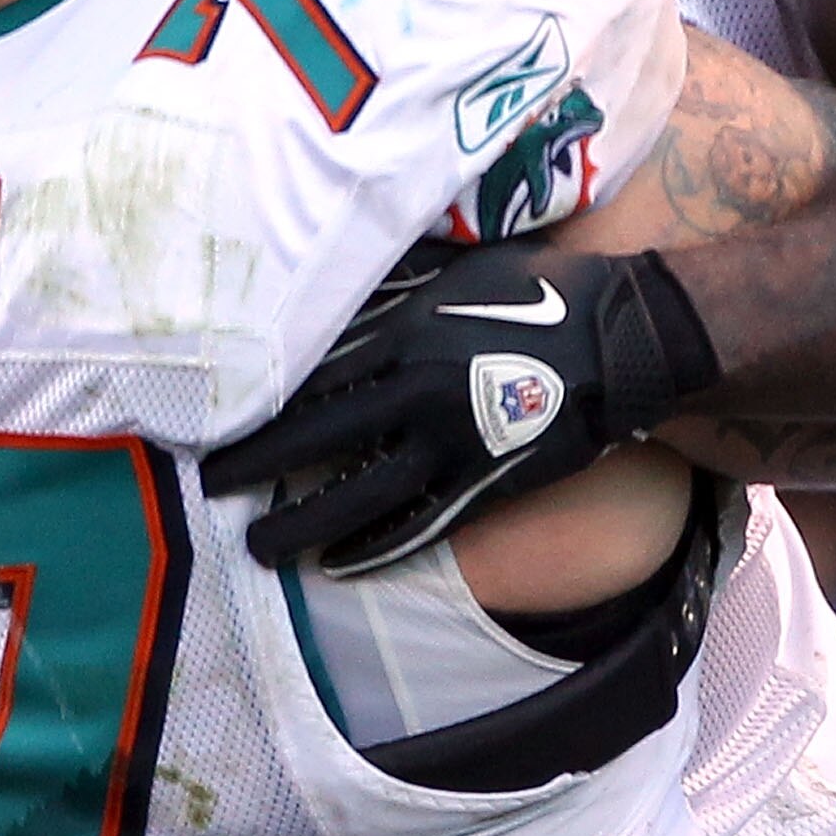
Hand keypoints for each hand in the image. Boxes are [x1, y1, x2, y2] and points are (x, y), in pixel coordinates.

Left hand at [198, 240, 709, 573]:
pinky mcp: (484, 483)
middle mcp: (415, 392)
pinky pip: (419, 524)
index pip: (310, 377)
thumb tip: (340, 289)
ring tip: (260, 548)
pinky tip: (337, 565)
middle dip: (255, 466)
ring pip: (359, 496)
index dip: (259, 404)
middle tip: (209, 489)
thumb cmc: (544, 290)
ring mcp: (450, 444)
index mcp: (404, 333)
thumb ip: (397, 291)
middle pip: (317, 438)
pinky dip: (376, 548)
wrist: (626, 338)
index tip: (214, 420)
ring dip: (303, 524)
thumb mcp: (461, 270)